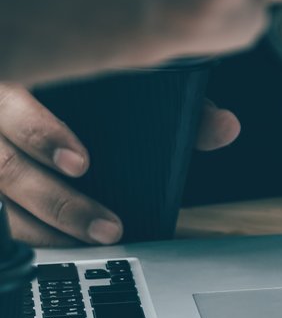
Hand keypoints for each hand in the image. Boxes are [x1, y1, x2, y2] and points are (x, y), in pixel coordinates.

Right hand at [0, 84, 239, 244]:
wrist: (36, 73)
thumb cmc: (76, 82)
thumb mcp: (117, 79)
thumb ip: (170, 100)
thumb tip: (223, 127)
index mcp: (13, 81)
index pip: (15, 108)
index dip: (44, 136)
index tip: (81, 163)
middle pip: (4, 167)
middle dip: (58, 203)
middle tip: (108, 227)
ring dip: (43, 229)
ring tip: (93, 243)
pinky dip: (27, 233)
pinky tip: (60, 244)